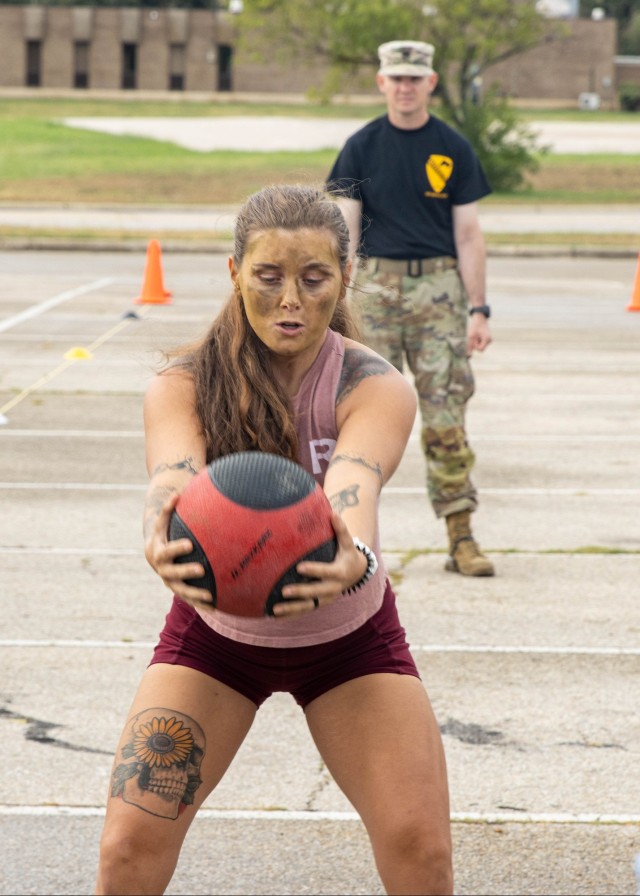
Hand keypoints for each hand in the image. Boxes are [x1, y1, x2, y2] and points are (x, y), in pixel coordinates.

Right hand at [144, 492, 212, 608]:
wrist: (154, 554)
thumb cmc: (163, 534)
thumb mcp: (162, 523)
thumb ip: (168, 509)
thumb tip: (177, 493)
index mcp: (158, 552)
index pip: (166, 551)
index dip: (176, 548)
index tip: (190, 544)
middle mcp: (162, 570)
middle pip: (172, 573)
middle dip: (186, 571)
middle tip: (201, 569)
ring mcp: (169, 582)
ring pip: (181, 590)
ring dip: (195, 593)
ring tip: (210, 595)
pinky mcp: (177, 590)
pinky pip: (188, 599)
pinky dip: (199, 603)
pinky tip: (215, 606)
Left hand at [271, 513, 367, 617]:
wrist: (357, 573)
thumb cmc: (347, 553)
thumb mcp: (347, 543)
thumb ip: (341, 530)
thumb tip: (333, 513)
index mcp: (340, 572)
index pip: (326, 572)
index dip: (314, 570)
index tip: (299, 567)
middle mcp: (334, 588)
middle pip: (316, 592)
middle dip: (300, 592)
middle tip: (284, 591)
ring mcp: (326, 599)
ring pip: (309, 606)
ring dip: (292, 609)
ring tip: (275, 609)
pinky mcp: (320, 604)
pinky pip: (305, 611)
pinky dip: (291, 614)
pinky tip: (275, 616)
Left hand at [467, 314, 491, 354]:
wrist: (480, 318)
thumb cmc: (475, 326)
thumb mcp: (471, 336)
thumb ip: (470, 346)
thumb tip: (469, 355)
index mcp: (487, 339)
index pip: (480, 350)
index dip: (475, 346)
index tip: (474, 339)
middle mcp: (489, 340)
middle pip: (480, 349)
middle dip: (476, 344)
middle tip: (475, 336)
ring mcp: (489, 340)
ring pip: (480, 346)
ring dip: (476, 342)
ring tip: (477, 334)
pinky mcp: (487, 340)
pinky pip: (481, 344)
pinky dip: (478, 340)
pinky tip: (478, 335)